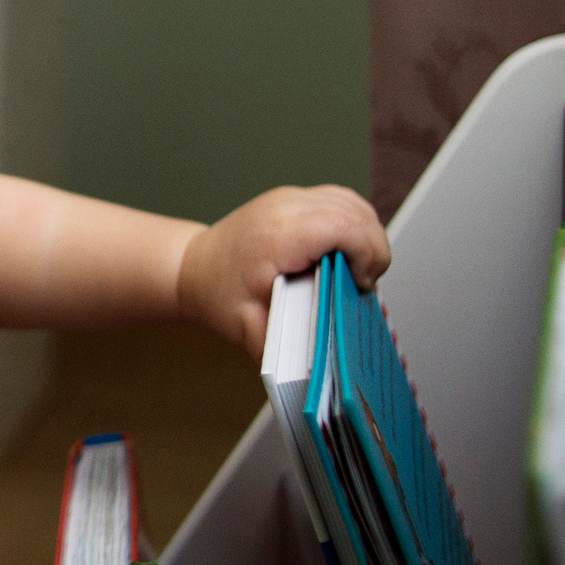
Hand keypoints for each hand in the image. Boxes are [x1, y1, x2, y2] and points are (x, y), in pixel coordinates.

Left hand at [176, 185, 387, 360]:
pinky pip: (341, 201)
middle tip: (359, 286)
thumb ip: (289, 350)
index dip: (366, 257)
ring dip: (366, 237)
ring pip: (354, 204)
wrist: (192, 268)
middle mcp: (287, 207)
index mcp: (279, 236)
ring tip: (354, 271)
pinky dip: (354, 224)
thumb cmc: (217, 295)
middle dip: (372, 252)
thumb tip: (326, 367)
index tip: (359, 287)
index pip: (346, 229)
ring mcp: (291, 197)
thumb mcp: (252, 329)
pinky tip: (346, 253)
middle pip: (357, 216)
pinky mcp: (295, 198)